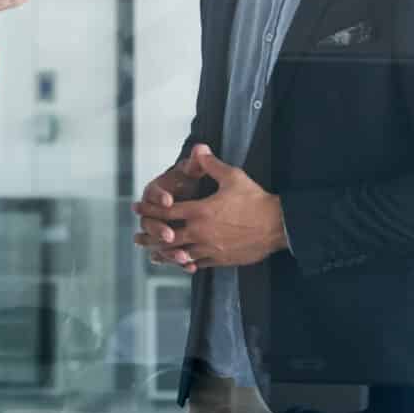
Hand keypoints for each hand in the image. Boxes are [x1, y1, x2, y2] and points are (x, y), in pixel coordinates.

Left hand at [133, 145, 287, 270]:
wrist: (278, 226)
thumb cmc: (255, 200)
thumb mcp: (233, 177)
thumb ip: (211, 165)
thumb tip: (199, 149)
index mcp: (200, 211)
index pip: (166, 211)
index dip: (149, 209)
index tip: (136, 209)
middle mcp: (200, 232)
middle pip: (167, 237)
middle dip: (150, 236)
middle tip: (137, 238)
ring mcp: (209, 248)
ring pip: (179, 254)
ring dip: (164, 254)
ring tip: (152, 255)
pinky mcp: (220, 259)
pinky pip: (197, 263)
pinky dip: (185, 263)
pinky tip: (179, 263)